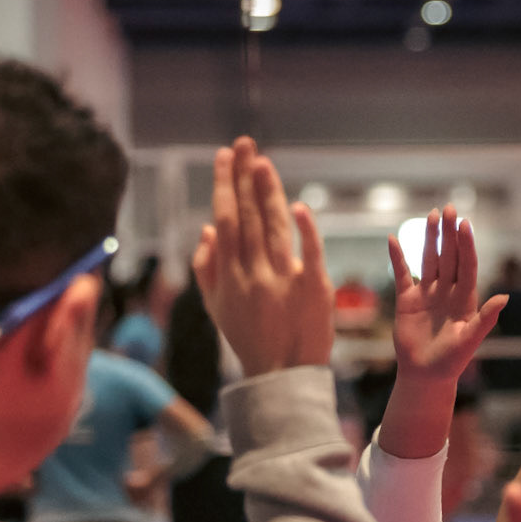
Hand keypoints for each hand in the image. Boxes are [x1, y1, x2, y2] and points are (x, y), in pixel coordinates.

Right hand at [193, 137, 333, 375]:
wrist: (283, 377)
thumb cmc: (249, 339)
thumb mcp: (217, 306)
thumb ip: (207, 267)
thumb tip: (206, 228)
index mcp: (228, 276)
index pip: (225, 220)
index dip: (225, 186)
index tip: (225, 157)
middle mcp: (253, 275)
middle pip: (247, 217)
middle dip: (244, 177)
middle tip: (244, 144)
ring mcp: (283, 282)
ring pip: (273, 229)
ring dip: (268, 192)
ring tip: (263, 162)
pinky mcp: (314, 290)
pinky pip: (309, 254)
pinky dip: (305, 230)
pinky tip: (296, 206)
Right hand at [389, 208, 505, 385]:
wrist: (425, 375)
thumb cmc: (452, 360)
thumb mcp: (471, 340)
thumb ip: (486, 318)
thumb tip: (505, 297)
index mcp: (466, 299)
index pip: (467, 265)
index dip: (466, 245)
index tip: (465, 224)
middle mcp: (448, 291)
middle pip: (449, 256)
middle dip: (449, 233)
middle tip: (449, 208)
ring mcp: (428, 294)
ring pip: (429, 260)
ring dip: (430, 238)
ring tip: (431, 215)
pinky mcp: (407, 300)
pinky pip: (402, 274)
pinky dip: (398, 258)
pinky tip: (394, 239)